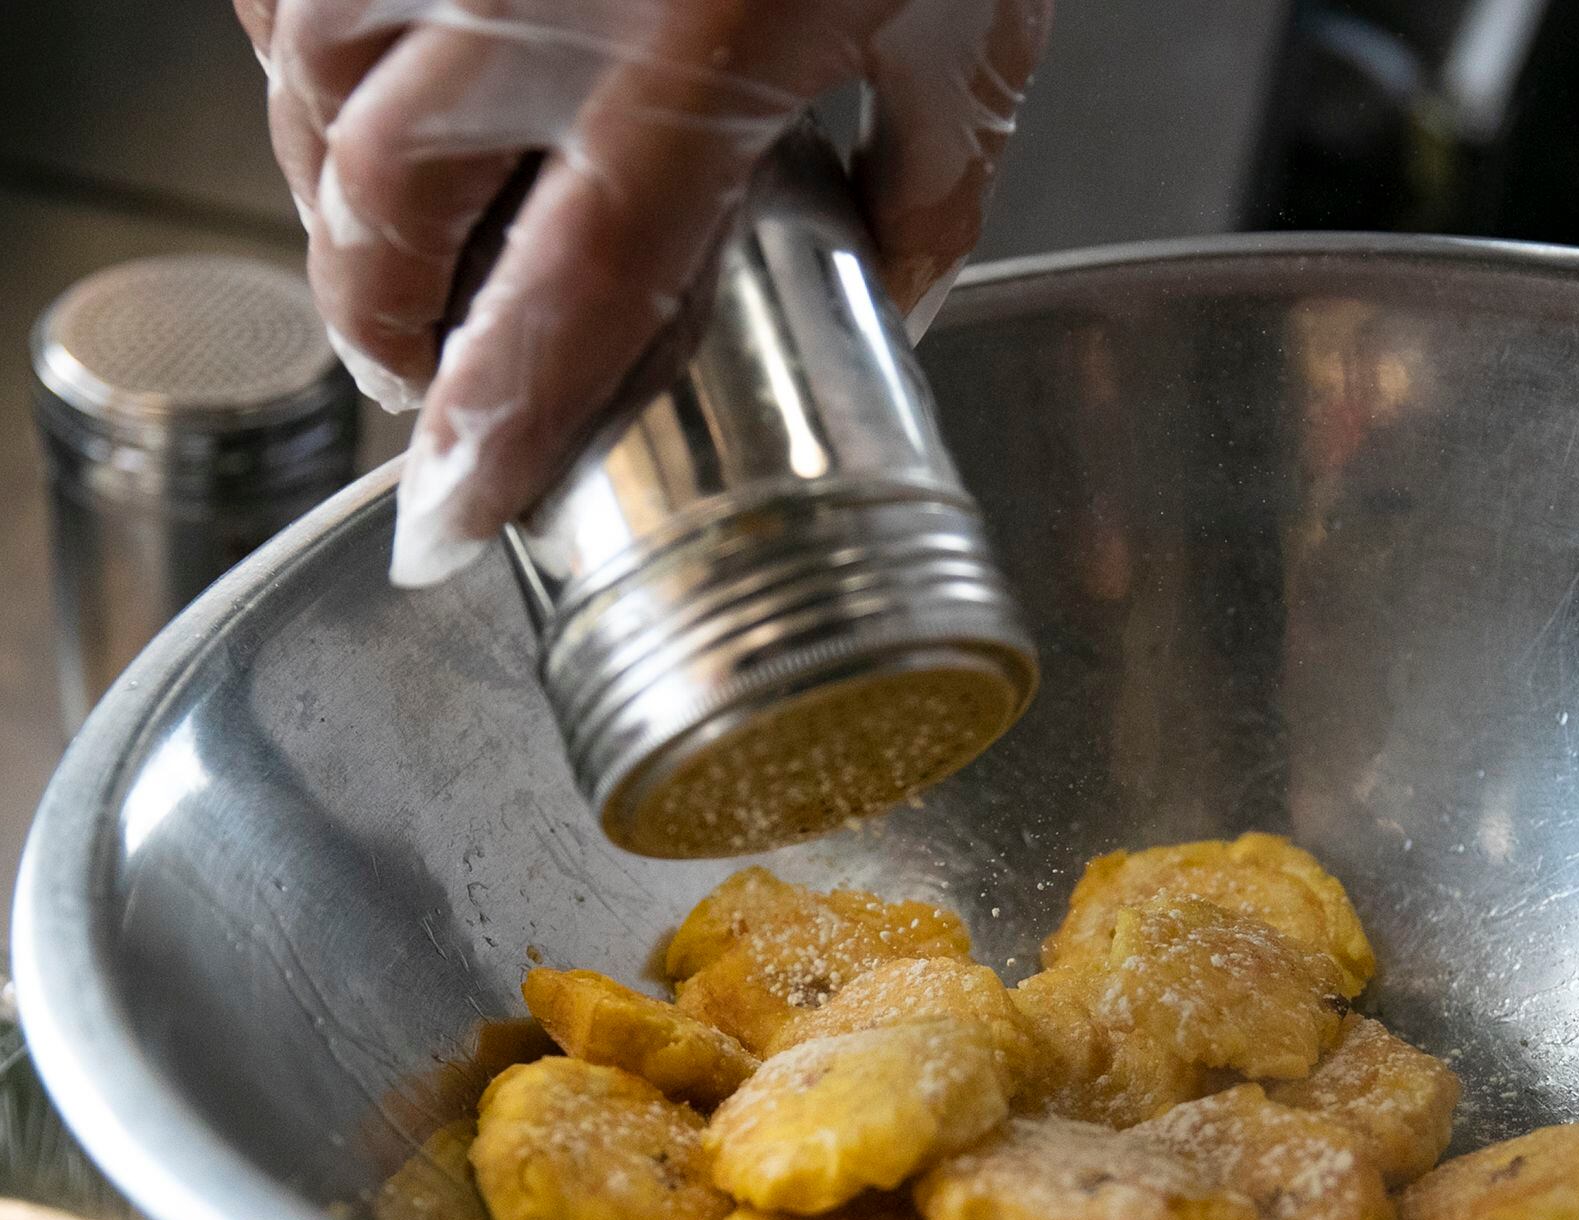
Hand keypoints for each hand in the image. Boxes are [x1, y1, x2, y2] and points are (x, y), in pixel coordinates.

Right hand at [235, 0, 1050, 585]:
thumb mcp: (977, 26)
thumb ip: (936, 184)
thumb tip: (903, 293)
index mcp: (696, 66)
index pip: (564, 301)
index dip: (493, 428)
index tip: (452, 517)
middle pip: (388, 204)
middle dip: (384, 321)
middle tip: (415, 381)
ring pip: (308, 77)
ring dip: (330, 188)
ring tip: (376, 246)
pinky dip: (306, 39)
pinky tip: (353, 75)